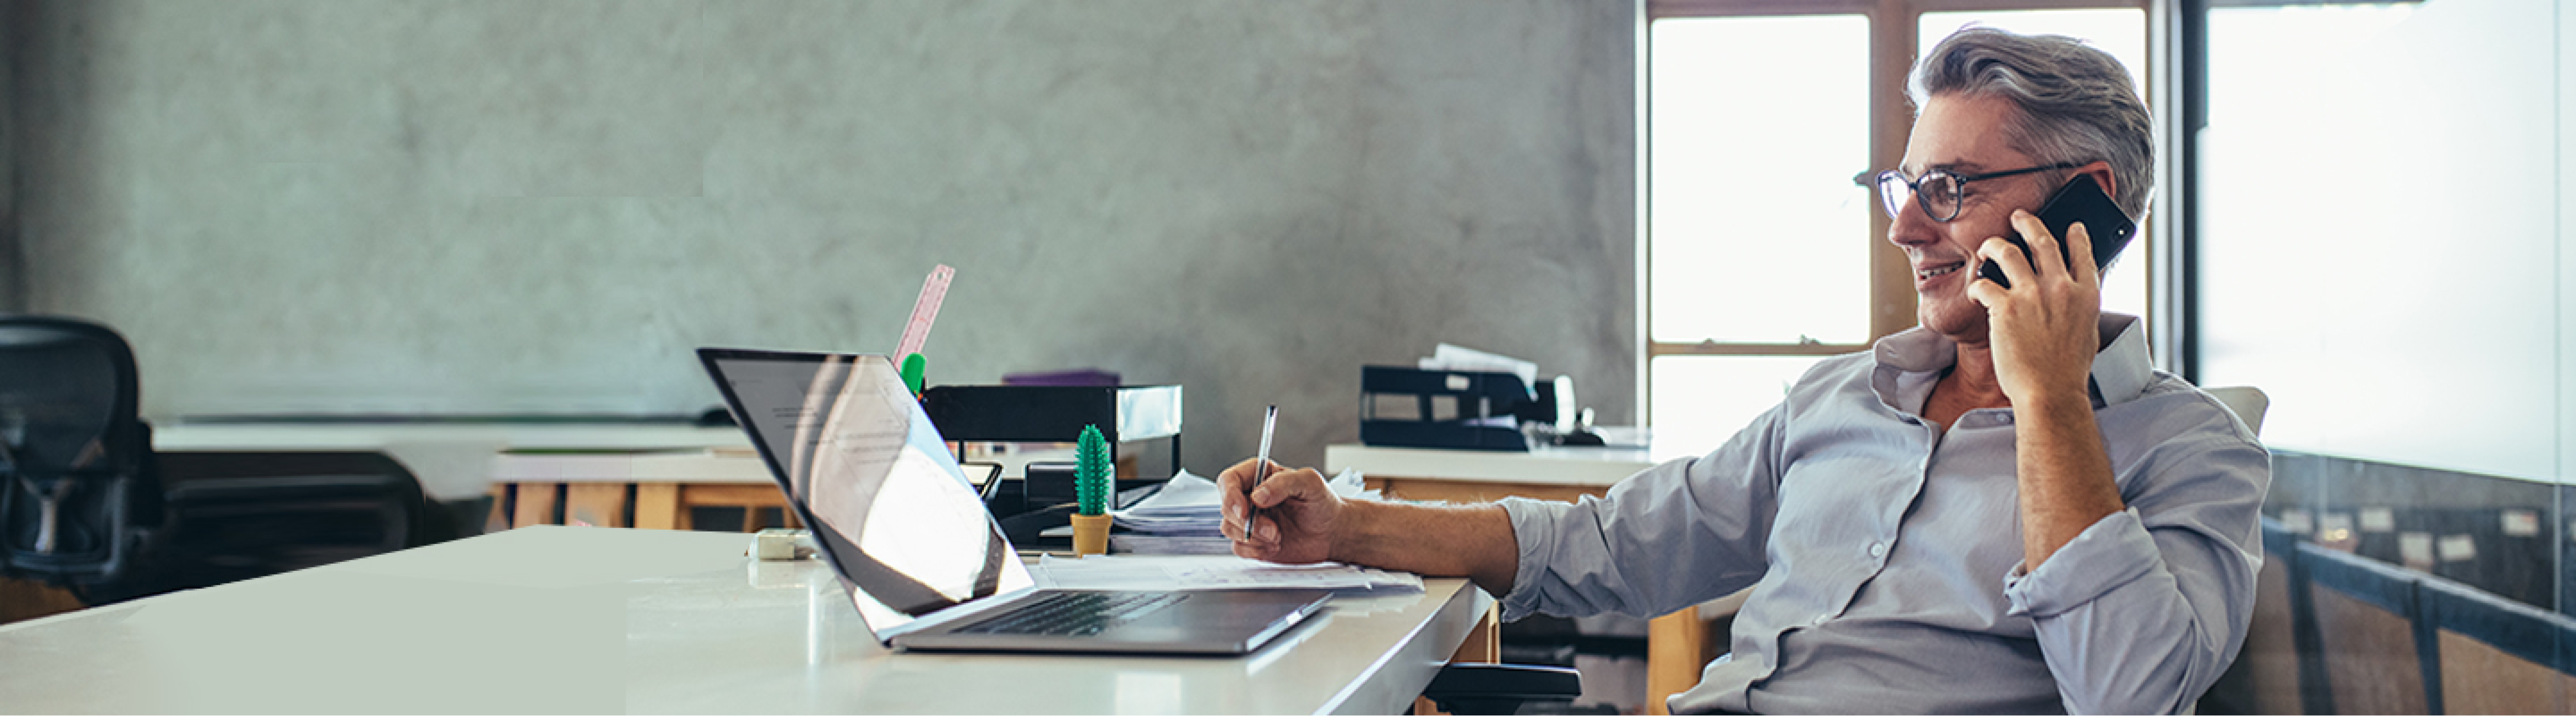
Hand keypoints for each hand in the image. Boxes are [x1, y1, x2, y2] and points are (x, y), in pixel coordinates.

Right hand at [1217, 458, 1342, 563]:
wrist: (1332, 533)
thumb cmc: (1322, 503)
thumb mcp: (1309, 483)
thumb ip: (1283, 482)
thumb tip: (1257, 496)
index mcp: (1259, 476)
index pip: (1229, 480)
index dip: (1230, 495)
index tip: (1244, 510)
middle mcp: (1250, 497)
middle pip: (1226, 507)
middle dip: (1247, 522)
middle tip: (1272, 529)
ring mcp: (1250, 520)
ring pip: (1229, 528)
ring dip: (1253, 537)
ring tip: (1278, 536)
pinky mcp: (1253, 541)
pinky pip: (1238, 548)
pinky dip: (1256, 550)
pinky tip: (1275, 546)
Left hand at [1966, 210, 2101, 404]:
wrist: (2049, 393)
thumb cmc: (2067, 372)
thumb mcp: (2087, 333)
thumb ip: (2080, 309)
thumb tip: (2074, 297)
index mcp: (2085, 294)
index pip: (2083, 253)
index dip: (2076, 235)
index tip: (2071, 226)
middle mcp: (2060, 287)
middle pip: (2043, 241)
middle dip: (2029, 223)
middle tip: (2018, 216)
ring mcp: (2031, 294)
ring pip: (2008, 252)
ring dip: (1994, 245)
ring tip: (1988, 246)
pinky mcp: (2004, 307)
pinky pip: (1984, 284)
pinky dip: (1977, 286)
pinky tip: (1974, 293)